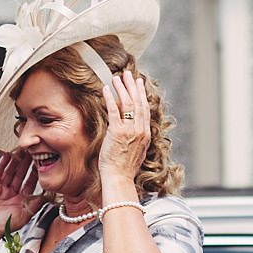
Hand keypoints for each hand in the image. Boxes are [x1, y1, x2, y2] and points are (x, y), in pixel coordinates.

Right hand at [0, 152, 44, 241]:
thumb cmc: (6, 225)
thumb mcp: (26, 214)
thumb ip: (37, 203)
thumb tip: (49, 193)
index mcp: (22, 199)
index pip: (31, 182)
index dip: (35, 172)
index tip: (41, 161)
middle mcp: (13, 192)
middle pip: (21, 174)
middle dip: (26, 163)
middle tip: (32, 150)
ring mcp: (2, 188)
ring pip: (10, 171)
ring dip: (15, 160)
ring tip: (21, 149)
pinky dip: (2, 163)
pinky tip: (7, 154)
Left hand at [98, 69, 150, 184]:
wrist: (119, 178)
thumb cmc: (124, 168)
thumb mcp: (136, 151)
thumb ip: (136, 138)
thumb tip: (131, 130)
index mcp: (145, 134)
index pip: (144, 109)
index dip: (141, 94)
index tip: (138, 83)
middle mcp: (140, 130)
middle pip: (138, 102)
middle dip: (133, 86)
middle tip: (128, 73)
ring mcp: (130, 130)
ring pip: (128, 103)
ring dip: (121, 88)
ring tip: (117, 77)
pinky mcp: (117, 132)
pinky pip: (114, 111)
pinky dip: (110, 98)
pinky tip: (106, 89)